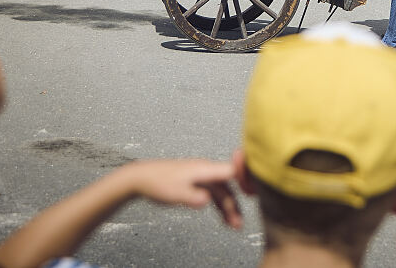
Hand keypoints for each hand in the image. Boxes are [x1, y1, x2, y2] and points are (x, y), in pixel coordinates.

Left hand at [124, 159, 241, 229]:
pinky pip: (213, 194)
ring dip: (228, 208)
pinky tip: (221, 217)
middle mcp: (205, 171)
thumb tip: (207, 201)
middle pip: (228, 186)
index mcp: (204, 169)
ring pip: (221, 192)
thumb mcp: (175, 192)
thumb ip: (192, 197)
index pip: (232, 170)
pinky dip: (219, 206)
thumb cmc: (156, 182)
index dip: (246, 179)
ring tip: (233, 225)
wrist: (140, 178)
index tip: (254, 193)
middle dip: (235, 204)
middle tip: (238, 224)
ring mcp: (201, 177)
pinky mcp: (195, 183)